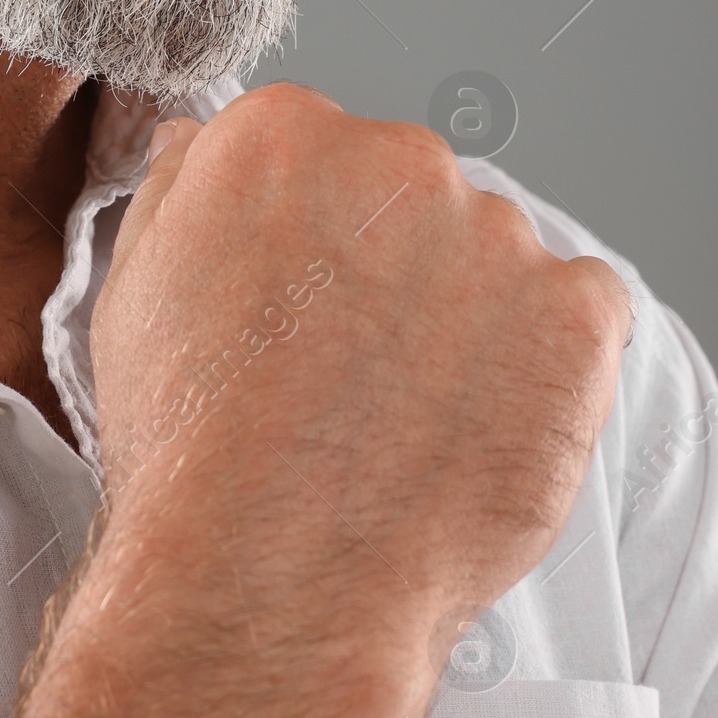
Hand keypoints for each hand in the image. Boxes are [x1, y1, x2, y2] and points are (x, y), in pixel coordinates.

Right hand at [92, 81, 630, 644]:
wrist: (271, 582)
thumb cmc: (190, 452)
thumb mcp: (132, 292)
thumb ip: (180, 190)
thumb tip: (203, 144)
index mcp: (282, 135)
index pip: (318, 148)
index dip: (310, 234)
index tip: (303, 299)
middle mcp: (396, 158)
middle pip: (411, 191)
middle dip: (394, 264)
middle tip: (356, 370)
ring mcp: (497, 235)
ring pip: (498, 254)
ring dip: (472, 315)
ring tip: (415, 416)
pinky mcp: (575, 314)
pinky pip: (586, 311)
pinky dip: (548, 363)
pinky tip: (486, 423)